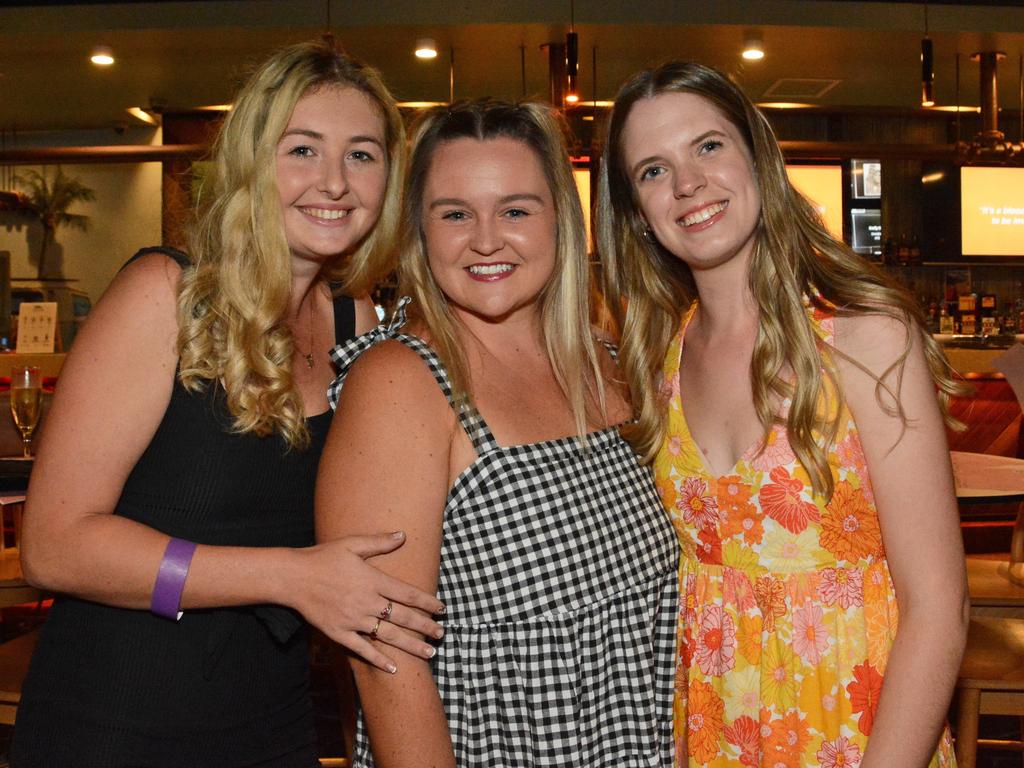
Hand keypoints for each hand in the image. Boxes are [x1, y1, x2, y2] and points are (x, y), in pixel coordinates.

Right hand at [291, 531, 444, 672]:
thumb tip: (403, 535)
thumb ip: (379, 542)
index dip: (427, 602)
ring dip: (410, 645)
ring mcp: (353, 620)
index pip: (407, 594)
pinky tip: (394, 668)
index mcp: (373, 580)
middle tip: (442, 634)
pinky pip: (362, 649)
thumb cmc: (323, 557)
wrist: (293, 577)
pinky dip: (378, 659)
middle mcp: (367, 602)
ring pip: (388, 636)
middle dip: (425, 626)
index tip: (442, 609)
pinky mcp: (339, 633)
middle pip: (403, 617)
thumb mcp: (352, 544)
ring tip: (430, 653)